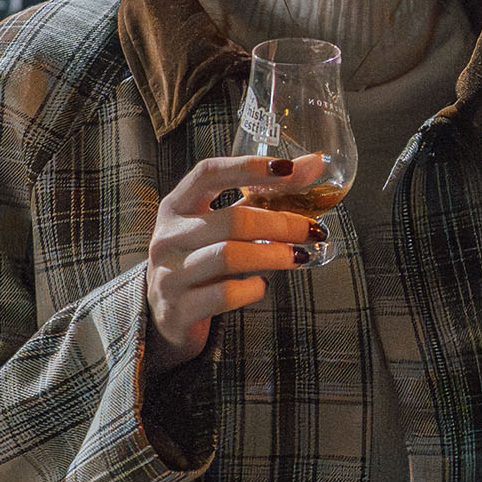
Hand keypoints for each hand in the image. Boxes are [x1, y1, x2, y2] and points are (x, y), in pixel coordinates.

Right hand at [144, 152, 327, 375]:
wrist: (167, 315)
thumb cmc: (203, 259)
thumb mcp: (225, 223)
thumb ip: (263, 195)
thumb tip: (314, 165)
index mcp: (176, 206)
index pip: (208, 174)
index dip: (247, 167)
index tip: (287, 168)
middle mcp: (168, 236)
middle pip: (232, 220)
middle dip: (280, 223)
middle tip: (312, 229)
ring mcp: (170, 273)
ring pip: (228, 256)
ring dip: (272, 255)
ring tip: (299, 256)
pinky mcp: (178, 308)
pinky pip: (224, 294)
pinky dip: (252, 289)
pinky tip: (262, 286)